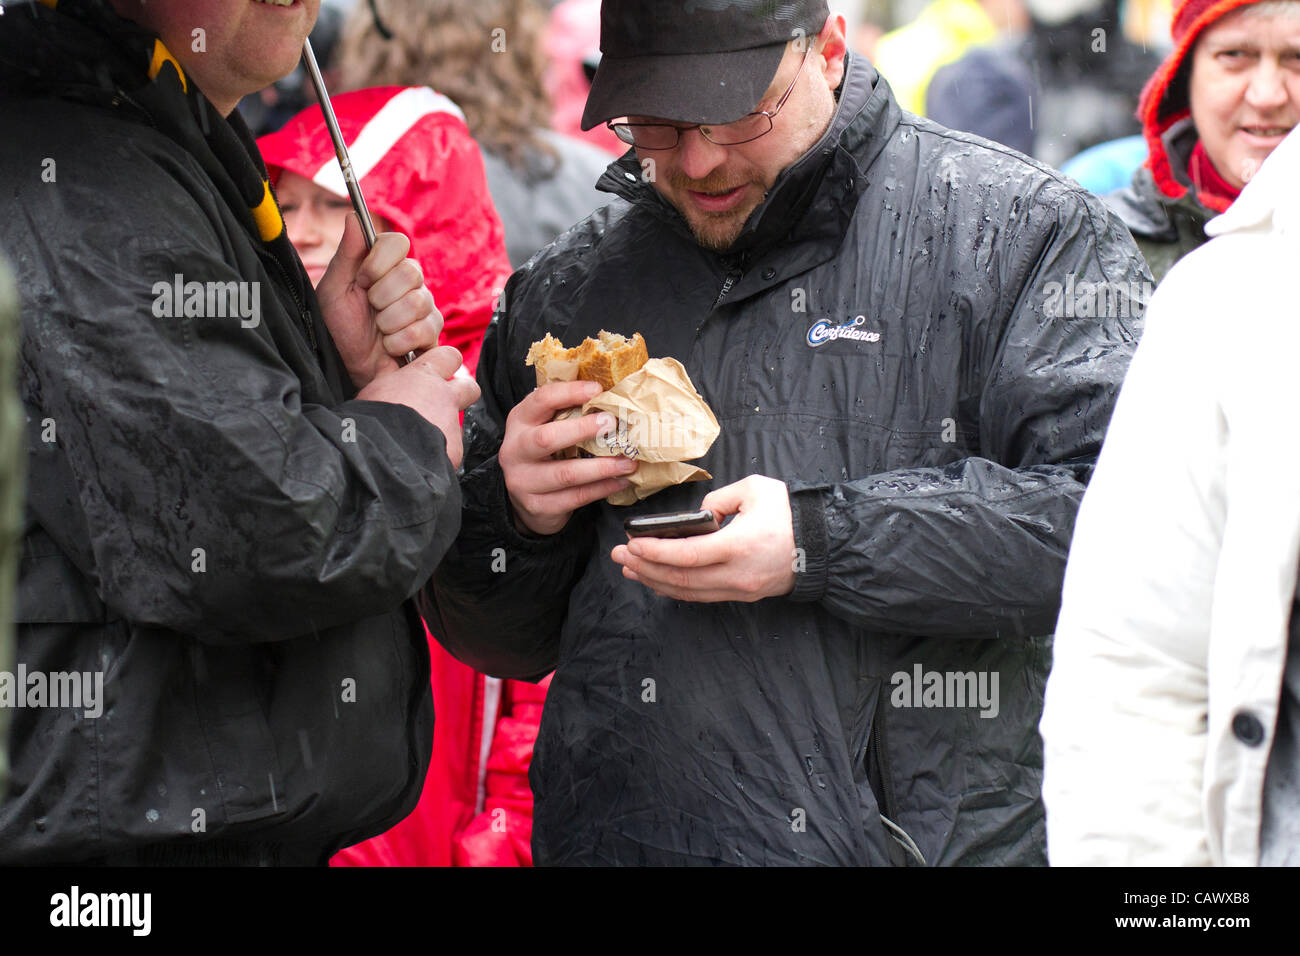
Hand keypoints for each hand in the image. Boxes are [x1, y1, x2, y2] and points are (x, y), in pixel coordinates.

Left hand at [316, 213, 442, 388]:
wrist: (348, 368)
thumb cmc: (339, 329)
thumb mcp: (334, 290)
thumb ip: (347, 254)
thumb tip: (353, 215)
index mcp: (386, 266)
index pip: (398, 242)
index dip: (380, 263)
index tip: (363, 280)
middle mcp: (411, 283)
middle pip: (411, 273)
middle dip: (381, 297)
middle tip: (370, 310)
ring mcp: (426, 308)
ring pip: (419, 303)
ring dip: (389, 323)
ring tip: (379, 332)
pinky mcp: (433, 334)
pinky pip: (424, 330)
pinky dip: (399, 342)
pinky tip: (390, 347)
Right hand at [356, 346, 479, 467]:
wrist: (383, 451)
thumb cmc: (371, 417)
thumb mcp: (374, 389)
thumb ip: (389, 378)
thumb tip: (388, 367)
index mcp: (423, 376)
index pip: (448, 355)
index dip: (445, 364)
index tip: (435, 373)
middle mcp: (444, 396)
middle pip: (469, 387)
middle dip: (461, 396)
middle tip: (441, 407)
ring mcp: (453, 424)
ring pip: (456, 425)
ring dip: (443, 431)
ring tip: (420, 442)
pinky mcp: (455, 450)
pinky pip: (451, 450)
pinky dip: (439, 454)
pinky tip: (420, 460)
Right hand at [500, 380, 639, 535]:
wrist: (521, 499)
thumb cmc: (541, 453)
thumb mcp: (544, 426)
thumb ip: (567, 412)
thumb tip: (609, 397)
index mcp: (519, 422)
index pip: (540, 400)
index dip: (569, 393)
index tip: (597, 390)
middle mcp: (515, 450)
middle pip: (547, 438)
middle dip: (583, 430)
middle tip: (612, 424)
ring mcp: (523, 481)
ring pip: (566, 474)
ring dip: (602, 467)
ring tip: (628, 462)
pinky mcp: (538, 506)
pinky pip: (575, 497)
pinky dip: (601, 489)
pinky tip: (620, 481)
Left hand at [610, 475, 796, 602]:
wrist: (824, 543)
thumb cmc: (790, 512)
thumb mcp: (755, 490)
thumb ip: (718, 500)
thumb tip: (697, 517)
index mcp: (739, 546)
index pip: (686, 555)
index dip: (655, 552)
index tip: (631, 543)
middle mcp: (737, 574)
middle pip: (681, 579)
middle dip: (645, 568)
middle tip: (619, 556)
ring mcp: (740, 588)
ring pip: (689, 592)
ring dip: (656, 581)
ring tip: (630, 569)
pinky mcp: (743, 594)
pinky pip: (702, 596)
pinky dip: (676, 589)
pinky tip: (658, 581)